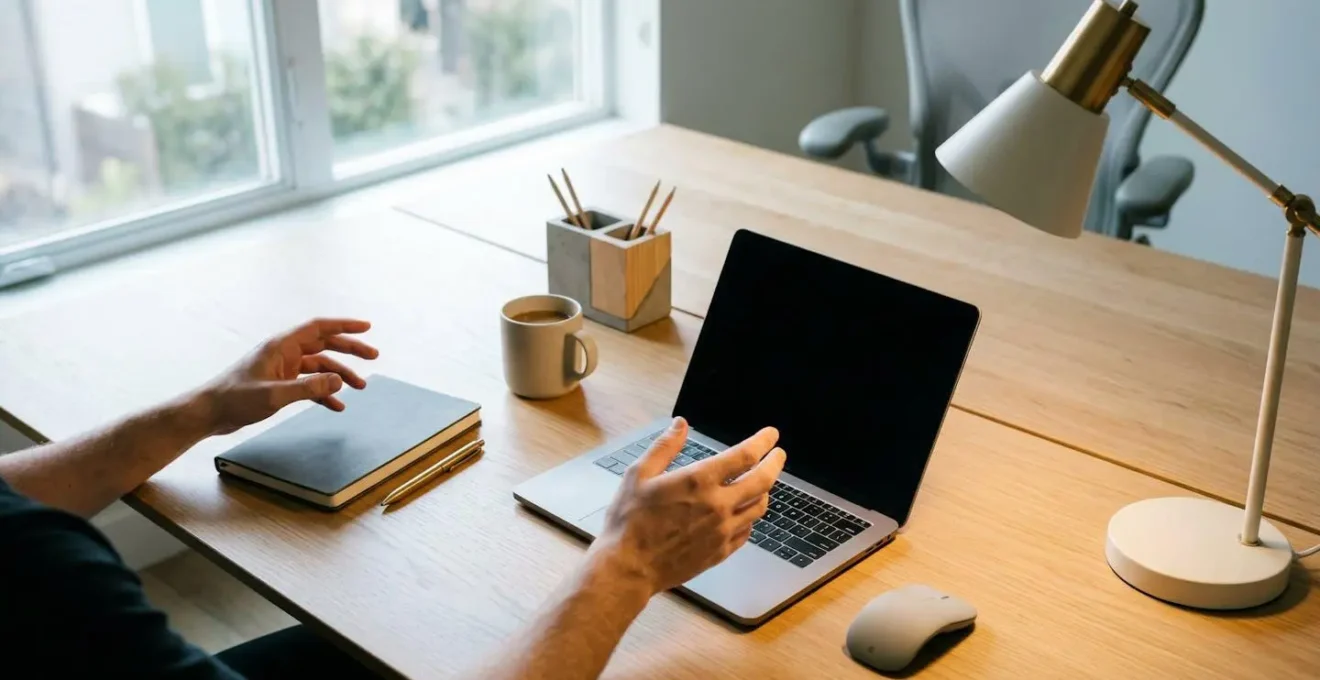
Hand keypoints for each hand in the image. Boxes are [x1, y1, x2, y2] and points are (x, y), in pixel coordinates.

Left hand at [198, 318, 379, 434]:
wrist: (210, 412)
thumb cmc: (236, 399)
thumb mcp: (275, 395)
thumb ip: (309, 388)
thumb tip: (339, 382)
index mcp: (282, 346)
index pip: (318, 328)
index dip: (344, 326)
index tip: (366, 328)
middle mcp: (284, 353)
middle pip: (324, 344)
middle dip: (350, 350)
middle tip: (373, 356)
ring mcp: (283, 368)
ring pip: (320, 366)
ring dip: (340, 375)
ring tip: (360, 387)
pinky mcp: (280, 384)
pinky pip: (310, 384)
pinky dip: (324, 393)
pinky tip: (337, 406)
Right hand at [593, 417, 785, 594]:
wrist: (629, 567)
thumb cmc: (629, 521)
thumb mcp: (639, 474)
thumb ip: (665, 447)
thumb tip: (681, 424)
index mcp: (699, 481)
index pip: (745, 456)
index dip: (763, 442)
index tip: (771, 435)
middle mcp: (717, 505)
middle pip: (763, 480)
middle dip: (775, 463)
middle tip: (778, 454)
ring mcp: (722, 531)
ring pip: (759, 507)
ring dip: (765, 490)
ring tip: (763, 482)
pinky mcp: (720, 552)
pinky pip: (747, 531)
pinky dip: (751, 517)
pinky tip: (744, 512)